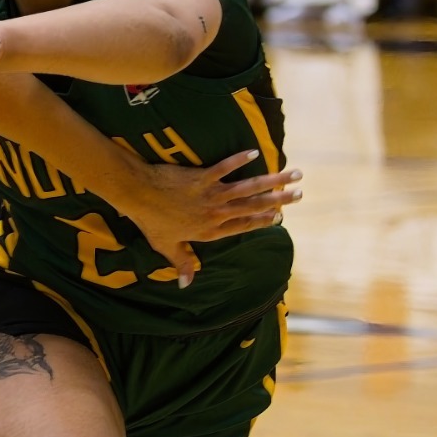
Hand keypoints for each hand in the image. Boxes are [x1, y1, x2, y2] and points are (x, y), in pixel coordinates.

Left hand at [112, 148, 302, 286]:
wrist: (137, 196)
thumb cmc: (150, 221)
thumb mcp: (165, 247)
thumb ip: (182, 264)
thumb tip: (187, 284)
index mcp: (209, 231)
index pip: (242, 226)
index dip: (261, 221)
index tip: (278, 216)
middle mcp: (215, 214)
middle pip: (253, 207)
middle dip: (278, 201)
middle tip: (299, 195)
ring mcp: (210, 195)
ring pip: (247, 189)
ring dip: (272, 181)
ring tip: (293, 175)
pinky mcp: (202, 177)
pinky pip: (224, 167)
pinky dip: (239, 160)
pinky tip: (255, 153)